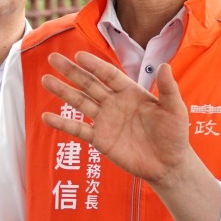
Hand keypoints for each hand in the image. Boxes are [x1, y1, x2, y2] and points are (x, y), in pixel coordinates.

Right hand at [39, 53, 195, 188]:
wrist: (168, 164)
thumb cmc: (174, 135)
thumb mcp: (175, 110)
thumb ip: (168, 89)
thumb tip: (164, 65)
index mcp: (131, 92)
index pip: (109, 74)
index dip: (94, 65)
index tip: (79, 56)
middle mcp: (115, 103)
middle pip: (89, 83)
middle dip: (71, 71)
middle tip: (53, 58)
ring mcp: (105, 120)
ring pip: (80, 102)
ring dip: (63, 92)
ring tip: (45, 79)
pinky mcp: (100, 139)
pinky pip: (78, 129)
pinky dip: (62, 124)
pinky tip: (46, 117)